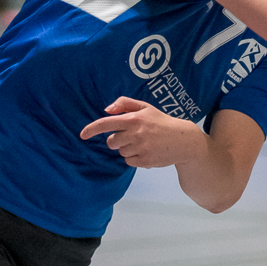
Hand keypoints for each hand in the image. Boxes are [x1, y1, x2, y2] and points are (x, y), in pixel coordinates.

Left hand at [80, 97, 197, 166]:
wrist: (183, 140)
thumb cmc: (162, 122)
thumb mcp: (146, 107)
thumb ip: (125, 104)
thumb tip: (106, 110)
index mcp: (133, 118)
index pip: (107, 123)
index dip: (92, 129)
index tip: (82, 135)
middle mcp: (135, 133)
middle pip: (111, 142)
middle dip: (118, 141)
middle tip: (132, 137)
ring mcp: (140, 148)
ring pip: (121, 152)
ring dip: (128, 149)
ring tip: (144, 144)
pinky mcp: (145, 160)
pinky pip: (129, 162)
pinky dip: (135, 159)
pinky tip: (147, 152)